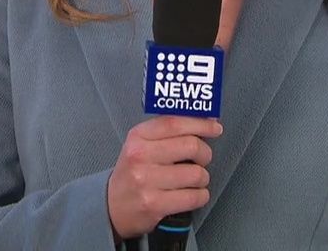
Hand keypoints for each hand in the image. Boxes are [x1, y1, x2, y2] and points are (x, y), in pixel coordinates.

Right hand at [107, 116, 221, 239]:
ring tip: (193, 180)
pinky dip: (200, 196)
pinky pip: (194, 197)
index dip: (201, 123)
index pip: (175, 123)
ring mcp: (146, 181)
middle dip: (205, 153)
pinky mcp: (154, 204)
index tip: (215, 127)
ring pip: (196, 173)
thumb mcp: (141, 144)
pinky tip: (193, 194)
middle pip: (191, 145)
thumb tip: (206, 120)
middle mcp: (140, 156)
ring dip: (202, 178)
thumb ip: (169, 132)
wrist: (112, 206)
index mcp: (138, 137)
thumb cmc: (133, 173)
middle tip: (202, 158)